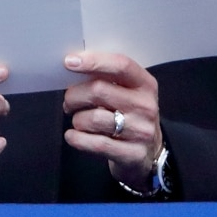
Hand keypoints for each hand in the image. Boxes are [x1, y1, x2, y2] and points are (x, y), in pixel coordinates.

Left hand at [62, 51, 162, 187]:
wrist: (148, 152)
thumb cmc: (127, 114)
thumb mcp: (125, 92)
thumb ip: (104, 77)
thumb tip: (72, 65)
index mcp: (145, 84)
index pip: (121, 65)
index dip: (93, 61)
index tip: (69, 62)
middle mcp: (146, 106)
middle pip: (98, 91)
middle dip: (73, 96)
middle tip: (70, 103)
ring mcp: (141, 131)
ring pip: (91, 118)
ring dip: (76, 120)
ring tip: (80, 121)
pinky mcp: (133, 154)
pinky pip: (93, 143)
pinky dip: (76, 138)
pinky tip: (74, 136)